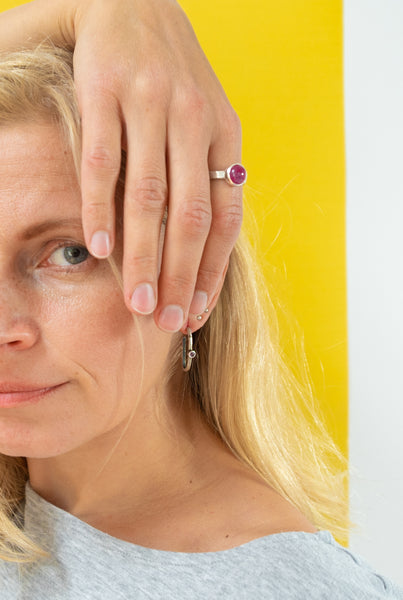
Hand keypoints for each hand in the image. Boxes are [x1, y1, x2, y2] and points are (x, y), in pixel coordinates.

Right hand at [0, 0, 242, 332]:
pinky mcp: (106, 91)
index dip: (211, 270)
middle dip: (179, 276)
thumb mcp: (205, 121)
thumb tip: (202, 243)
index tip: (196, 312)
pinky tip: (99, 248)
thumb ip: (206, 175)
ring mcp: (150, 104)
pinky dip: (100, 209)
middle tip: (166, 322)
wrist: (133, 3)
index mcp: (223, 134)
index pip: (224, 217)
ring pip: (149, 198)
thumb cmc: (172, 77)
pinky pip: (103, 163)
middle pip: (190, 217)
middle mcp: (193, 121)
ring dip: (143, 257)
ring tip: (137, 302)